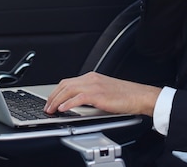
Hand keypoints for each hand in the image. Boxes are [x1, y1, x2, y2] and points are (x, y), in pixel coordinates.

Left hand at [43, 71, 161, 116]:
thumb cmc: (126, 96)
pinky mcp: (99, 95)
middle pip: (65, 84)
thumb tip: (76, 103)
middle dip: (53, 96)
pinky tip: (63, 109)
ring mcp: (95, 86)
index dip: (56, 92)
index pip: (68, 82)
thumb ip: (90, 94)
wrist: (139, 96)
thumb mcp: (104, 91)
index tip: (51, 100)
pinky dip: (68, 103)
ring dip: (57, 100)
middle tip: (47, 107)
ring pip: (69, 90)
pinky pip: (78, 98)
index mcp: (93, 77)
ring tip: (51, 109)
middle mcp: (92, 79)